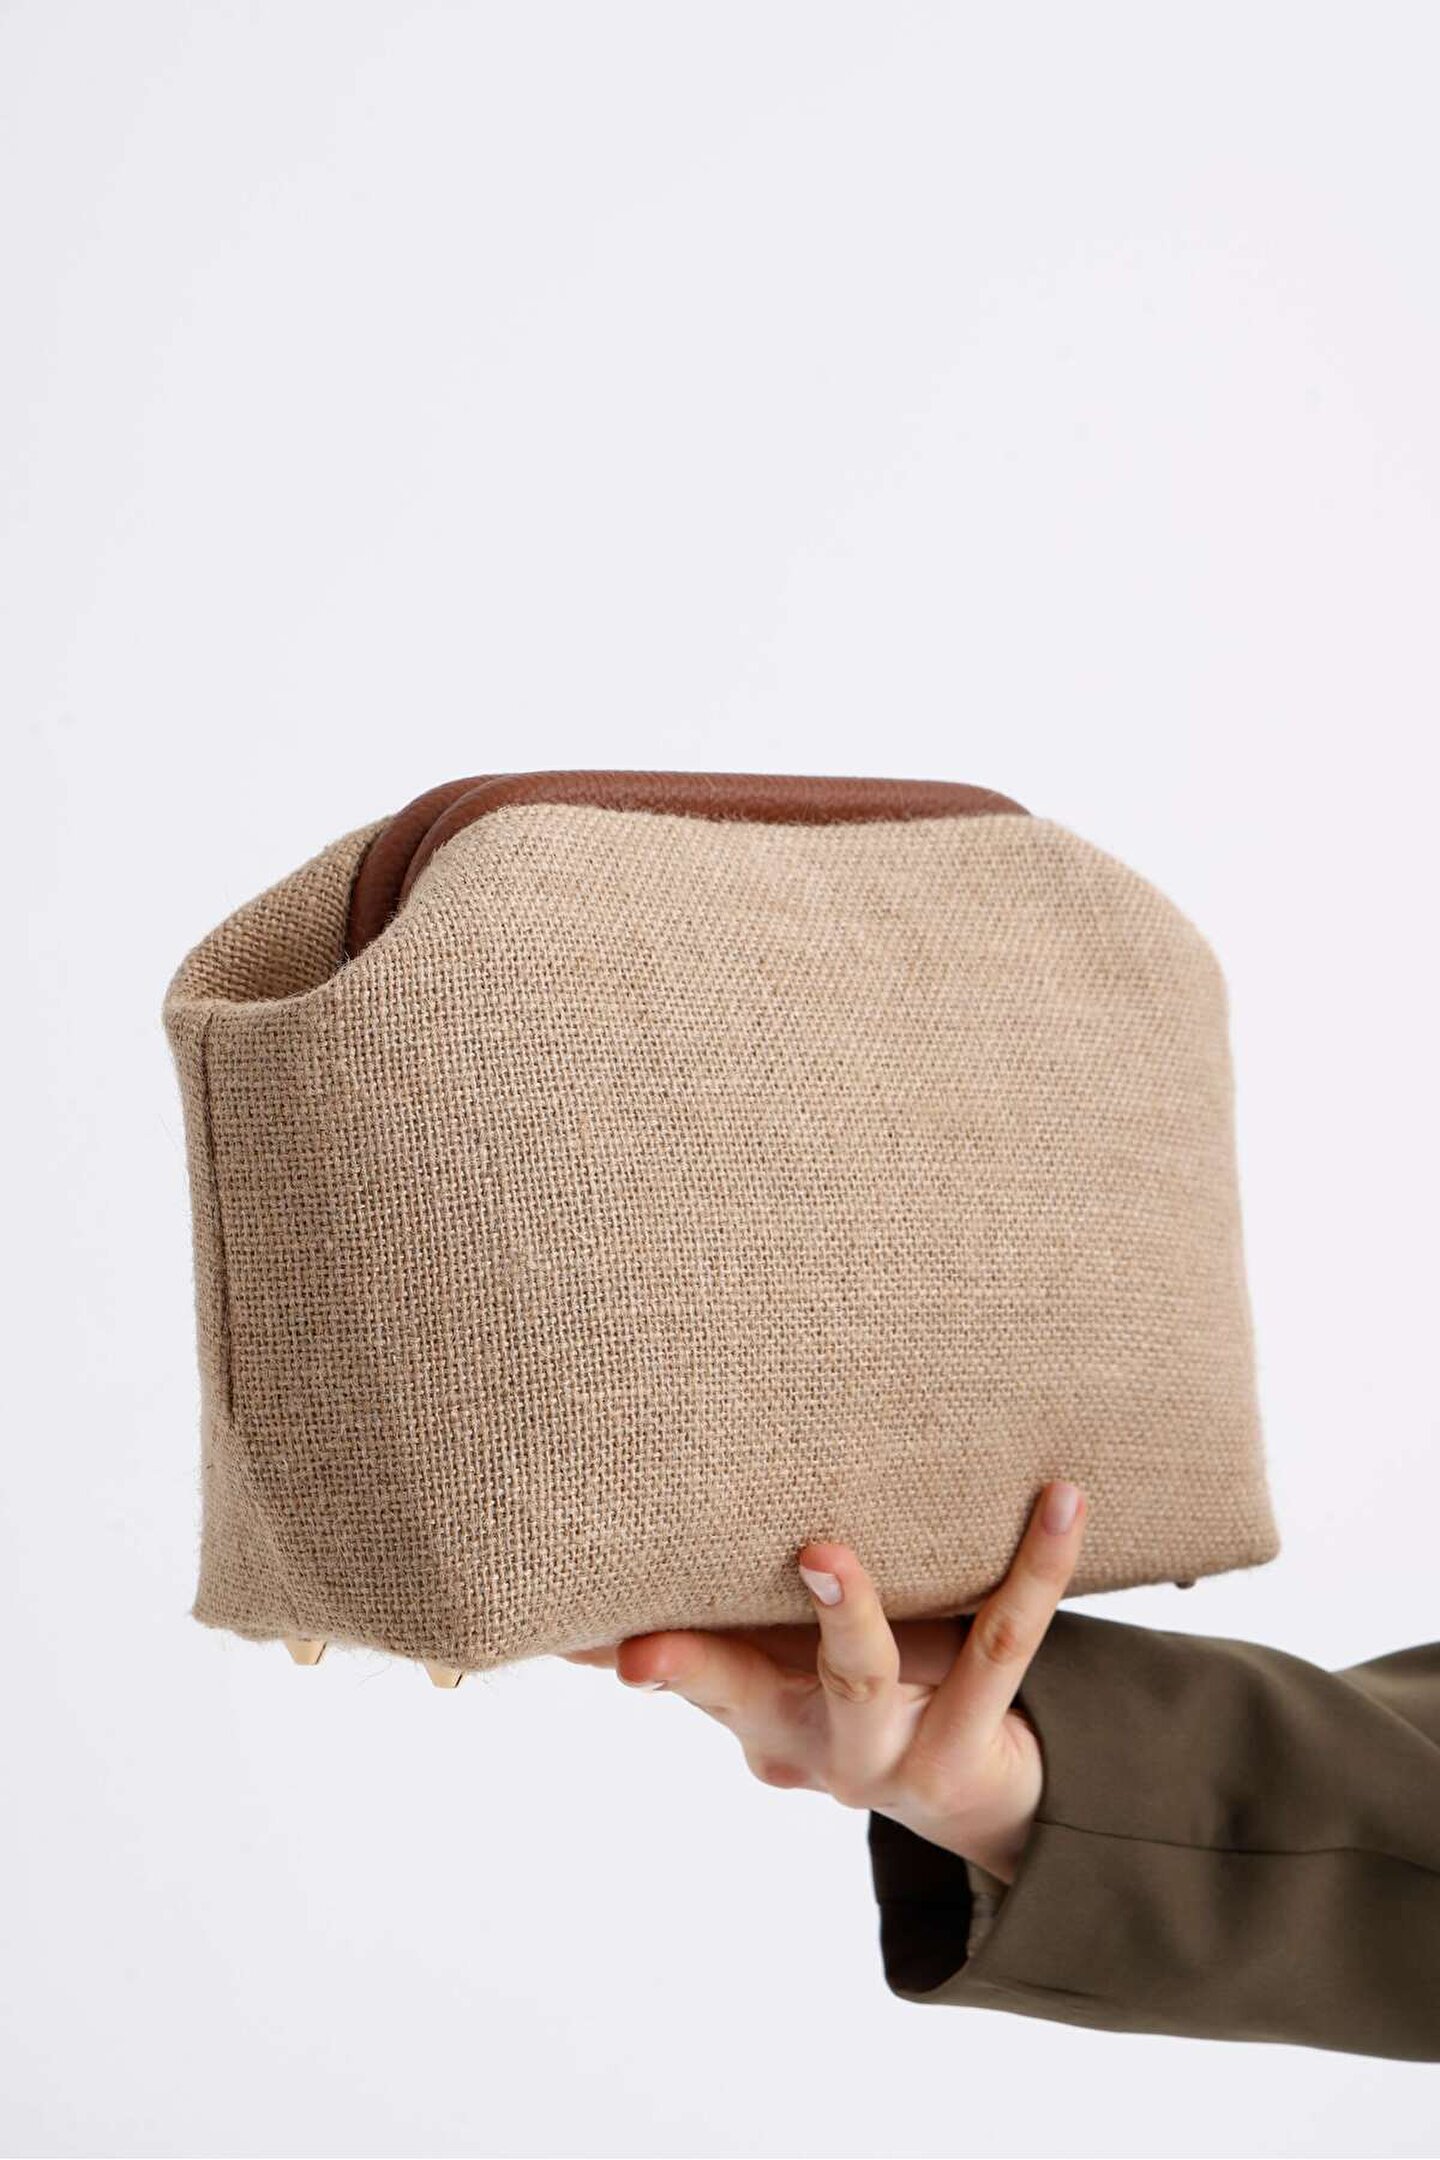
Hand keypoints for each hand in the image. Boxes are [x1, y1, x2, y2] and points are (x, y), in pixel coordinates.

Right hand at [565, 1480, 1086, 1881]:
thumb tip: (591, 1569)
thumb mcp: (777, 1664)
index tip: (555, 1634)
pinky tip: (1062, 1498)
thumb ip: (703, 1623)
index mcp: (749, 1707)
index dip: (611, 1651)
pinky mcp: (970, 1740)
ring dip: (844, 1614)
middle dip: (686, 1670)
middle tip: (639, 1656)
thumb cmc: (856, 1691)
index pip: (667, 1669)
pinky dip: (1034, 1566)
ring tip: (825, 1552)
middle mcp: (804, 1740)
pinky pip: (1003, 1643)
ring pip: (859, 1676)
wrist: (978, 1788)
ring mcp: (887, 1751)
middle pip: (736, 1694)